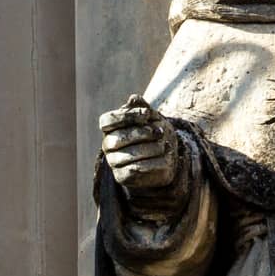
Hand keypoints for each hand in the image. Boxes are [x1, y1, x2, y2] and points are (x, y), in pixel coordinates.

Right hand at [100, 94, 183, 209]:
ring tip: (165, 144)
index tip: (147, 114)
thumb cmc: (153, 134)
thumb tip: (133, 98)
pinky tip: (167, 154)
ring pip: (131, 154)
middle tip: (160, 132)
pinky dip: (156, 161)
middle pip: (119, 138)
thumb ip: (141, 107)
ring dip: (152, 148)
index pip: (108, 120)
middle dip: (142, 134)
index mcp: (109, 128)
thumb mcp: (150, 118)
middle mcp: (107, 145)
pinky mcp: (123, 177)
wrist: (162, 158)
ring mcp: (113, 162)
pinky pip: (138, 169)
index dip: (127, 116)